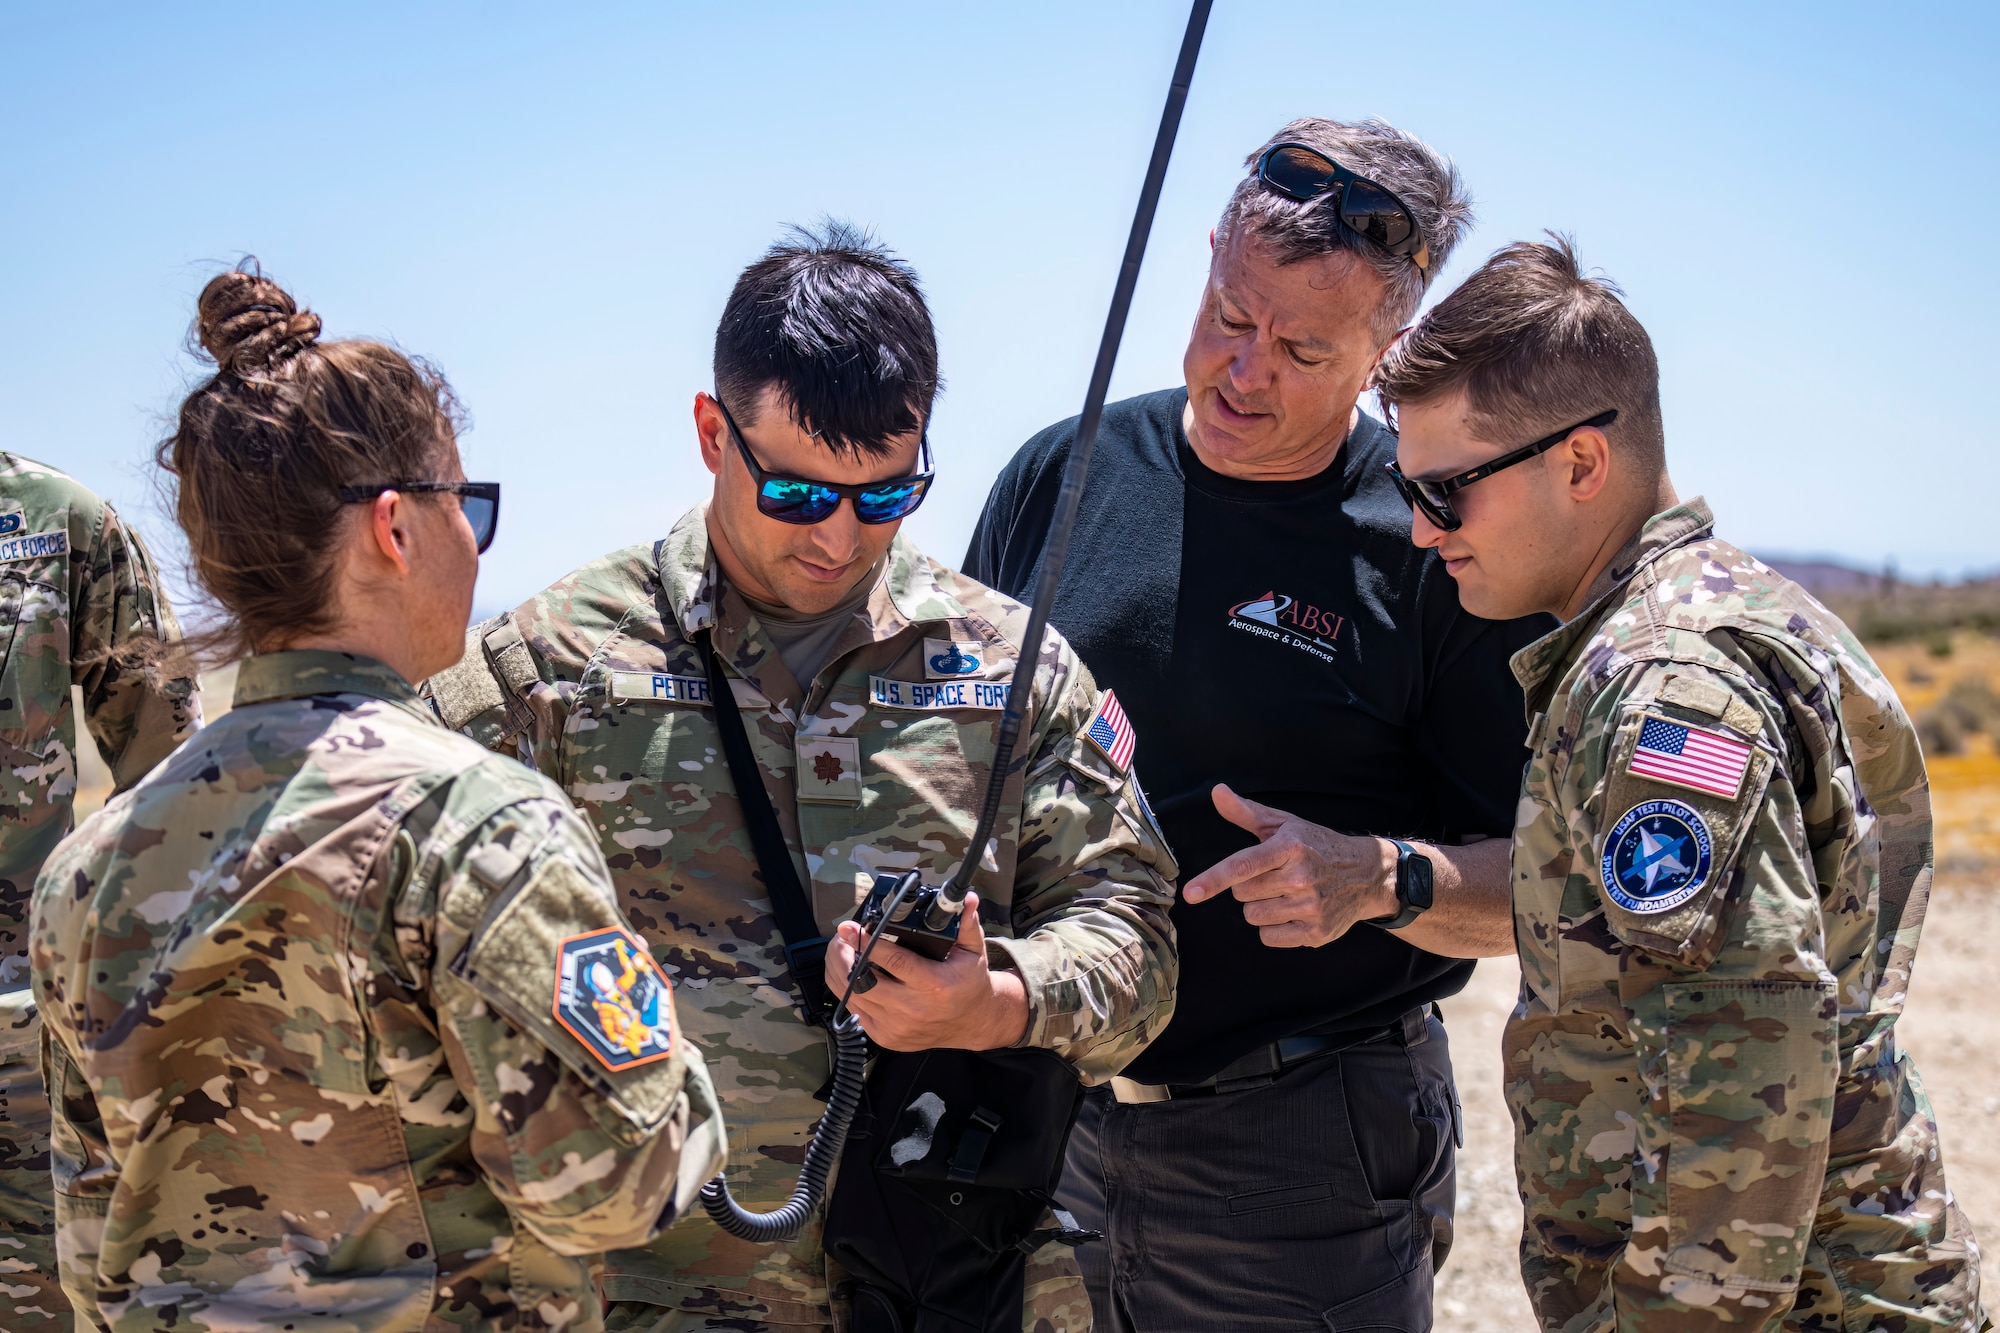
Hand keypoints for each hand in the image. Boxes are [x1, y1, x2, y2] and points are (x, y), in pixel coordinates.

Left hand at [825, 892, 1029, 1050]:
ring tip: (838, 951)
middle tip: (840, 937)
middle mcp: (913, 1009)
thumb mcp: (973, 951)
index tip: (849, 928)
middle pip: (864, 981)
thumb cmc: (969, 982)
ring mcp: (896, 1027)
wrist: (972, 1023)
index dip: (868, 943)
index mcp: (934, 985)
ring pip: (853, 997)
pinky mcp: (886, 1037)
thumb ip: (967, 923)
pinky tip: (845, 973)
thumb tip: (967, 897)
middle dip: (844, 956)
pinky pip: (855, 1012)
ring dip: (839, 972)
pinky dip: (845, 991)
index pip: (893, 962)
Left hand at [1181, 784, 1399, 947]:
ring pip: (1253, 916)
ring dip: (1261, 907)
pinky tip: (1293, 913)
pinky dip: (1274, 928)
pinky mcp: (1316, 933)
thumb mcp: (1285, 824)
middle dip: (1249, 886)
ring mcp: (1310, 907)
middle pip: (1242, 893)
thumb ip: (1247, 812)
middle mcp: (1301, 877)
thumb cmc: (1317, 846)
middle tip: (1274, 876)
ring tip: (1286, 894)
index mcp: (1290, 847)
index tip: (1191, 893)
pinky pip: (1269, 937)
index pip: (1243, 865)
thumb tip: (1216, 791)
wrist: (1368, 874)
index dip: (1214, 879)